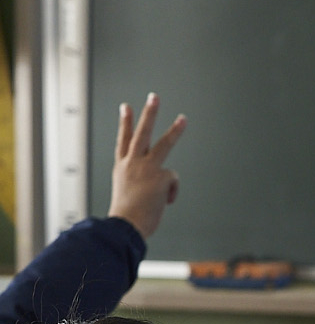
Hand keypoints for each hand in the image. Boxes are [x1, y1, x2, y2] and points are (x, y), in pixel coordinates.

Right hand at [109, 94, 185, 237]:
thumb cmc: (127, 216)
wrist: (124, 226)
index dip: (125, 123)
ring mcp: (146, 168)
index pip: (123, 140)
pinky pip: (173, 181)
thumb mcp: (129, 194)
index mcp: (122, 168)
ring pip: (164, 144)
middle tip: (154, 97)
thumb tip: (165, 183)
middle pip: (141, 133)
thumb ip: (142, 182)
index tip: (126, 106)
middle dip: (148, 114)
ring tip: (184, 118)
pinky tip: (163, 202)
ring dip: (175, 130)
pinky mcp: (161, 176)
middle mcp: (132, 164)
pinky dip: (171, 193)